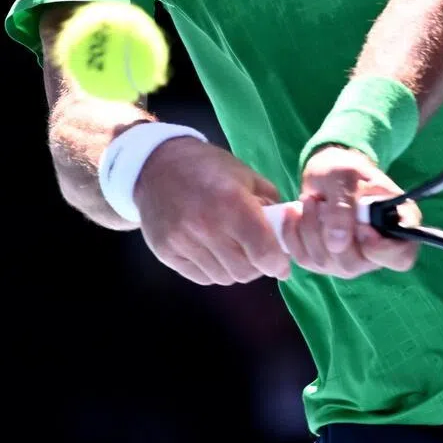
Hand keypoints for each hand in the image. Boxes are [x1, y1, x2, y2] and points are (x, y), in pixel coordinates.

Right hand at [133, 137, 290, 285]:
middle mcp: (207, 226)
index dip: (278, 263)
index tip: (282, 263)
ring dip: (235, 268)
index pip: (264, 253)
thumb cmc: (208, 166)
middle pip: (245, 271)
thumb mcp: (246, 175)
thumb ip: (270, 203)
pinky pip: (201, 277)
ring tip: (235, 249)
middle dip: (258, 266)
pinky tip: (214, 251)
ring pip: (223, 278)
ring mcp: (183, 241)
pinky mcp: (166, 252)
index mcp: (232, 203)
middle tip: (258, 254)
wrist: (157, 165)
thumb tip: (286, 230)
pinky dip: (214, 270)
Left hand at [279, 145, 418, 277]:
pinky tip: (294, 213)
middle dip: (329, 232)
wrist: (327, 172)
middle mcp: (377, 251)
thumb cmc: (345, 170)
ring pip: (325, 262)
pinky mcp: (327, 262)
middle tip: (320, 202)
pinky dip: (293, 235)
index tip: (362, 229)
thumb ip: (344, 208)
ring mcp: (351, 259)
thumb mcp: (345, 177)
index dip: (382, 250)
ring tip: (308, 200)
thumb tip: (338, 243)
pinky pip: (305, 259)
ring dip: (309, 228)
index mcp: (397, 226)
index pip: (401, 257)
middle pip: (354, 263)